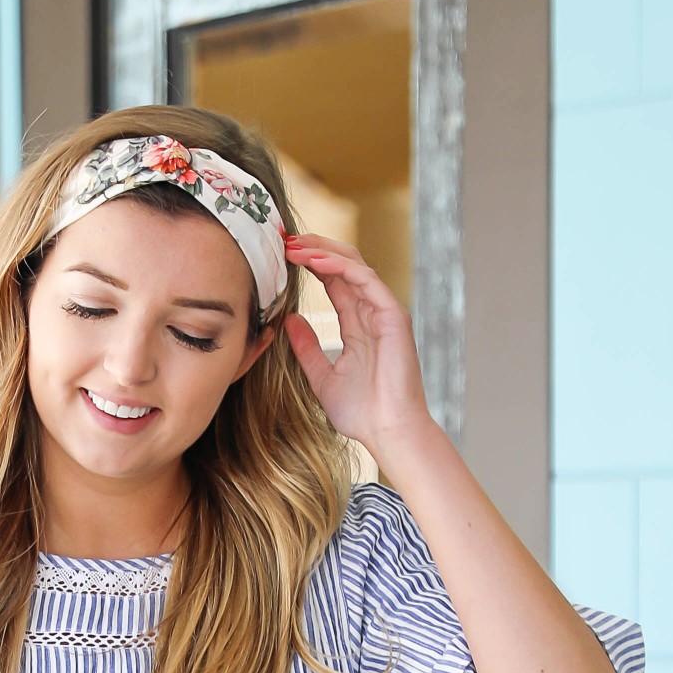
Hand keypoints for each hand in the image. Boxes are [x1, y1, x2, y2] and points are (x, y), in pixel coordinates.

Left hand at [280, 236, 436, 467]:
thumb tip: (288, 320)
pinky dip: (339, 266)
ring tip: (293, 246)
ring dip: (322, 251)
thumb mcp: (321, 377)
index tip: (281, 255)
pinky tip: (314, 261)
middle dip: (313, 248)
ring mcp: (384, 311)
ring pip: (353, 265)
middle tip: (283, 240)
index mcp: (358, 324)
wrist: (387, 431)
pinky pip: (365, 279)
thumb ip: (307, 348)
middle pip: (342, 264)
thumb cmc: (362, 412)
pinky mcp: (392, 315)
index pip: (333, 281)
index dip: (309, 263)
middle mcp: (372, 312)